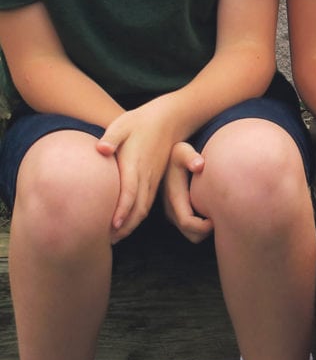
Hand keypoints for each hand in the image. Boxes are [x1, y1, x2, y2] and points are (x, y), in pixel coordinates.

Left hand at [96, 101, 179, 241]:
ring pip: (145, 207)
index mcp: (136, 163)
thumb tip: (100, 150)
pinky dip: (137, 216)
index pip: (129, 192)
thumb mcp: (124, 123)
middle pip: (138, 207)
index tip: (111, 226)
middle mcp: (147, 174)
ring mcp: (154, 177)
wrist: (171, 117)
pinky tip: (127, 222)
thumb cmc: (141, 120)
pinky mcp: (156, 177)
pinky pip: (148, 202)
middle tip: (107, 242)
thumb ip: (111, 137)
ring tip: (115, 238)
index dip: (121, 210)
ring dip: (131, 225)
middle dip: (124, 226)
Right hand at [162, 141, 211, 243]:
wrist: (165, 157)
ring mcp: (174, 213)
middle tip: (223, 217)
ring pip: (192, 234)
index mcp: (174, 198)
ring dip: (205, 230)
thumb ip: (190, 157)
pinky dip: (202, 226)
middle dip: (207, 231)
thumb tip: (199, 164)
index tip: (217, 218)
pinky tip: (213, 211)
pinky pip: (191, 228)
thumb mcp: (182, 151)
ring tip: (219, 214)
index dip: (203, 226)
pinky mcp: (178, 213)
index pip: (187, 223)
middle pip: (191, 235)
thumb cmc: (178, 154)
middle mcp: (172, 210)